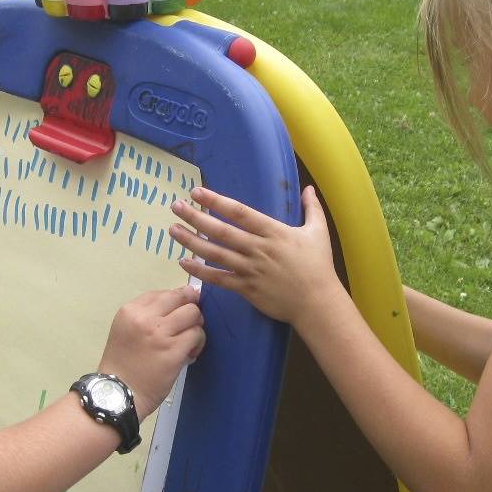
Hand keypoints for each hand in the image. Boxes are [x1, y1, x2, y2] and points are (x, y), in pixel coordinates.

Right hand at [97, 284, 204, 417]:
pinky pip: (197, 335)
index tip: (182, 311)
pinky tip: (190, 353)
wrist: (119, 393)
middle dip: (191, 310)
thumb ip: (149, 314)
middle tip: (189, 326)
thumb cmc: (123, 363)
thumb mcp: (126, 329)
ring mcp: (160, 334)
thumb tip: (181, 300)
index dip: (179, 300)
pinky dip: (198, 343)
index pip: (164, 293)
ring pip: (193, 315)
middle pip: (182, 298)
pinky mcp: (173, 352)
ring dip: (196, 327)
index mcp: (131, 311)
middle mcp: (145, 318)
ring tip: (189, 342)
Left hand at [169, 185, 342, 329]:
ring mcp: (250, 270)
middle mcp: (258, 249)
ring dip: (191, 242)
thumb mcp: (319, 233)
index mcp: (274, 232)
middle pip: (221, 231)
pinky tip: (183, 263)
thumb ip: (312, 209)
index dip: (217, 201)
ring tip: (173, 230)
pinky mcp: (246, 288)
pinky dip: (199, 271)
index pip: (240, 212)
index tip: (197, 192)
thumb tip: (309, 188)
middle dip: (196, 218)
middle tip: (175, 206)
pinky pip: (218, 279)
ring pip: (215, 254)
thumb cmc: (318, 266)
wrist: (317, 303)